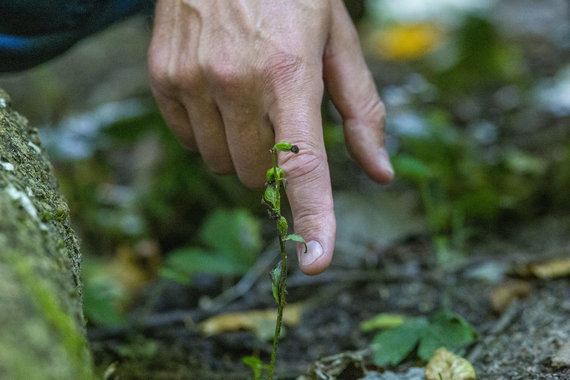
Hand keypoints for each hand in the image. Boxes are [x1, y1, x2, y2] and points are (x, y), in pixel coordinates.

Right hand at [148, 0, 393, 274]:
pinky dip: (208, 134)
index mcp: (291, 72)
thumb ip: (362, 111)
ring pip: (220, 164)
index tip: (316, 262)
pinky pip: (187, 142)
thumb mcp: (338, 41)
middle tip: (279, 122)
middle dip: (274, 164)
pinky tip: (219, 94)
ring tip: (248, 100)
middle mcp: (236, 81)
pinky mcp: (163, 79)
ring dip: (240, 151)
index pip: (303, 165)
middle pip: (256, 174)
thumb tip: (380, 173)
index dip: (313, 219)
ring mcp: (192, 80)